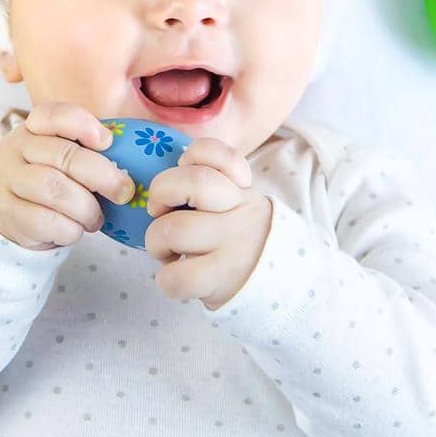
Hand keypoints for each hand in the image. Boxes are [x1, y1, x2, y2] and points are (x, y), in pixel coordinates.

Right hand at [0, 101, 136, 250]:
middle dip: (102, 175)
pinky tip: (75, 229)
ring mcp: (8, 181)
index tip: (107, 141)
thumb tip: (133, 166)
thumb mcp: (58, 153)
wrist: (0, 204)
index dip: (83, 125)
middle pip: (63, 156)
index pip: (54, 115)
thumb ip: (87, 151)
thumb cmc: (45, 175)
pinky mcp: (7, 213)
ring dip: (86, 208)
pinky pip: (44, 221)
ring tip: (96, 218)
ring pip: (54, 190)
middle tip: (124, 192)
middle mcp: (16, 149)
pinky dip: (70, 229)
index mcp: (33, 128)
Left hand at [144, 137, 271, 310]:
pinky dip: (166, 278)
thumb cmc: (239, 242)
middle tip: (160, 213)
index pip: (213, 150)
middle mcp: (241, 210)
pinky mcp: (222, 279)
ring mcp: (233, 244)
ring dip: (156, 242)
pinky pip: (176, 276)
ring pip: (173, 230)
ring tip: (169, 252)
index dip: (190, 156)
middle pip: (193, 182)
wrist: (279, 286)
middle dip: (159, 195)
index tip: (184, 172)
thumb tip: (160, 189)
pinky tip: (177, 276)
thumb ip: (210, 186)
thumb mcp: (236, 205)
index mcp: (240, 188)